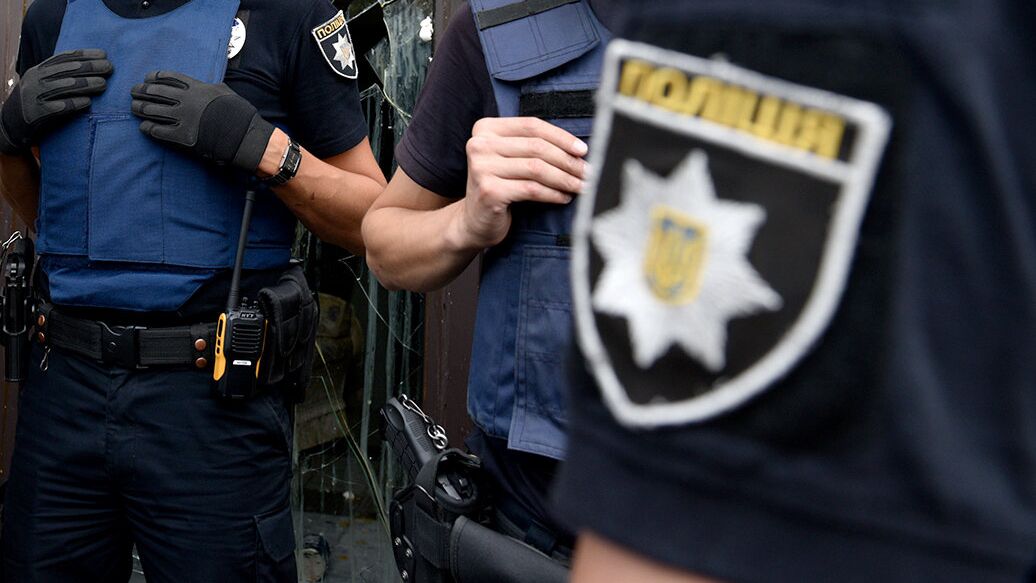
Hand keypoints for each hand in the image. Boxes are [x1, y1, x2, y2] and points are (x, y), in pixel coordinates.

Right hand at [0, 49, 111, 154]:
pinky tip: (88, 102)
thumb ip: (61, 76)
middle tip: (109, 67)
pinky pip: (58, 107)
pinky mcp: (36, 112)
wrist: (11, 124)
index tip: (104, 54)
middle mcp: (36, 79)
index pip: (64, 58)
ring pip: (64, 86)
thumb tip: (91, 67)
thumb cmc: (36, 103)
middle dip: (90, 67)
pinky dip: (74, 104)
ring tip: (103, 84)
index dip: (85, 54)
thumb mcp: (43, 84)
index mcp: (39, 70)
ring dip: (86, 84)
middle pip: (67, 70)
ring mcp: (35, 95)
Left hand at [130, 71, 272, 172]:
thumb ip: (209, 87)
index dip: (154, 77)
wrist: (244, 136)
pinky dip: (148, 128)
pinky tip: (144, 127)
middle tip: (133, 92)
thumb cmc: (238, 113)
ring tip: (134, 108)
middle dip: (141, 91)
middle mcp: (186, 101)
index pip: (168, 77)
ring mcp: (183, 119)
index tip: (146, 79)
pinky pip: (158, 131)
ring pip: (153, 111)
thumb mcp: (225, 92)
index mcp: (196, 88)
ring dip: (140, 109)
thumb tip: (204, 85)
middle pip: (156, 92)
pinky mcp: (182, 136)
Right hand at [458, 117, 588, 247]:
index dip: (561, 137)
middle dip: (567, 160)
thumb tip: (578, 149)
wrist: (474, 222)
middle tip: (588, 172)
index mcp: (485, 128)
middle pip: (536, 147)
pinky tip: (564, 197)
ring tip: (581, 186)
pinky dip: (553, 193)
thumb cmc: (500, 187)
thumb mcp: (511, 159)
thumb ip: (532, 146)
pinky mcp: (489, 191)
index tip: (583, 150)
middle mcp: (479, 144)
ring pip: (536, 168)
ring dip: (565, 178)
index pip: (532, 125)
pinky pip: (531, 189)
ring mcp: (481, 168)